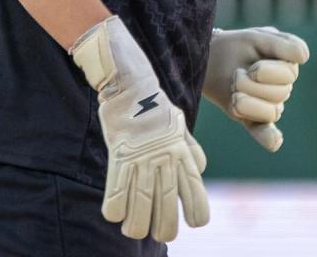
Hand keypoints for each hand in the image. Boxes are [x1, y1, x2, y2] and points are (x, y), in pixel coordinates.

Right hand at [71, 16, 209, 241]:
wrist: (131, 83)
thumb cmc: (155, 106)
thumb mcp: (179, 125)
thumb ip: (191, 149)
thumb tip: (201, 169)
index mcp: (182, 153)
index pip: (196, 192)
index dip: (198, 212)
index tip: (194, 222)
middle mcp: (164, 159)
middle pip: (168, 207)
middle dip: (165, 228)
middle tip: (161, 233)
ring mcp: (141, 158)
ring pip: (141, 207)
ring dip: (137, 225)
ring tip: (134, 229)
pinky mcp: (119, 156)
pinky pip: (116, 193)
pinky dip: (115, 210)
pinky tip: (115, 214)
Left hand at [202, 26, 309, 151]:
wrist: (208, 59)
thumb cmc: (234, 45)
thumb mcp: (256, 37)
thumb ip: (281, 44)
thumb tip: (303, 58)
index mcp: (288, 63)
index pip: (290, 75)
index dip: (268, 73)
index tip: (252, 67)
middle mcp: (283, 85)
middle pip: (280, 94)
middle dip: (252, 85)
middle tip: (236, 75)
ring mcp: (270, 104)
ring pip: (272, 111)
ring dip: (247, 101)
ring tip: (233, 89)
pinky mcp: (253, 119)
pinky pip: (266, 133)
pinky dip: (270, 138)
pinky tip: (274, 142)